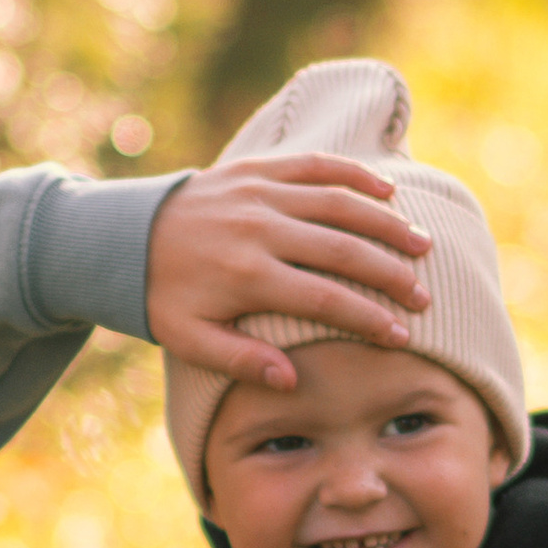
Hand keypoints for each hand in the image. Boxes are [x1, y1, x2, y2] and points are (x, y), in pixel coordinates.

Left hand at [144, 154, 433, 388]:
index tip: (401, 338)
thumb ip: (240, 361)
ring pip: (339, 204)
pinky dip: (354, 175)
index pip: (325, 298)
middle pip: (343, 250)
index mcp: (246, 275)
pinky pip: (315, 165)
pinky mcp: (256, 168)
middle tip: (424, 298)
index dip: (368, 319)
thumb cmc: (163, 297)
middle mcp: (259, 229)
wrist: (122, 236)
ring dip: (386, 225)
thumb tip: (291, 382)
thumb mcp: (189, 340)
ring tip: (423, 246)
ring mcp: (259, 193)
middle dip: (391, 275)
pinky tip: (388, 192)